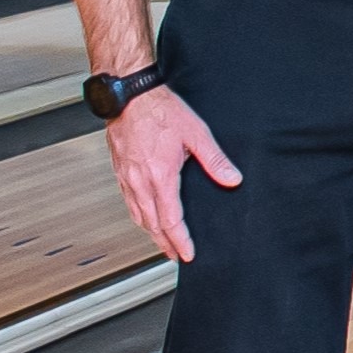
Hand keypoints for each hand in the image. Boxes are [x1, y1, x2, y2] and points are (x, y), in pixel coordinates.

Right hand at [106, 85, 238, 263]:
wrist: (129, 96)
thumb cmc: (160, 111)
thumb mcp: (197, 134)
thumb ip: (215, 160)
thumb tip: (232, 179)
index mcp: (159, 176)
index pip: (170, 220)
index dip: (180, 240)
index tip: (187, 254)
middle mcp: (139, 181)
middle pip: (152, 224)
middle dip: (165, 243)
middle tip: (176, 256)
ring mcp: (127, 177)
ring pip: (137, 215)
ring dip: (151, 232)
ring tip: (162, 243)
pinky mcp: (120, 170)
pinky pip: (128, 201)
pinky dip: (139, 216)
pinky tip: (145, 217)